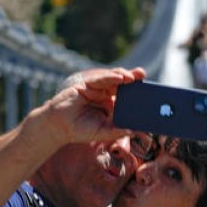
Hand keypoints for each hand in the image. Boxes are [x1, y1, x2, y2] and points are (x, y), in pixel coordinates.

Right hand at [30, 67, 144, 145]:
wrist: (59, 127)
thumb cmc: (80, 130)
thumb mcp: (102, 132)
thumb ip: (117, 131)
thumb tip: (135, 131)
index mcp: (110, 104)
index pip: (126, 94)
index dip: (136, 90)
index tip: (148, 89)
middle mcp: (104, 94)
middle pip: (121, 83)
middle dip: (132, 78)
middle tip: (143, 74)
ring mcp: (95, 88)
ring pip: (111, 78)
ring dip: (123, 76)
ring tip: (133, 77)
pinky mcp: (85, 84)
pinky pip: (100, 79)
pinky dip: (110, 77)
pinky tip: (119, 78)